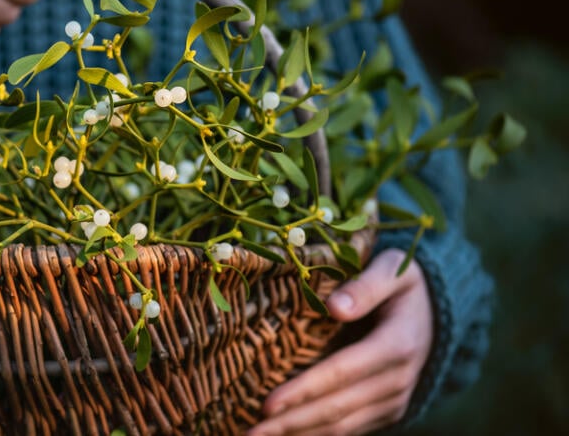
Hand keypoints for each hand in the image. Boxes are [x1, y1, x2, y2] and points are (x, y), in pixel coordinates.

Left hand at [247, 249, 432, 435]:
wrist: (441, 311)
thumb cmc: (405, 284)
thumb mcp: (393, 270)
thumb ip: (366, 286)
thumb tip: (335, 307)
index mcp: (396, 345)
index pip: (341, 373)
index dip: (303, 391)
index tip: (268, 404)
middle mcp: (396, 381)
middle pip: (336, 409)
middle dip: (290, 424)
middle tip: (248, 433)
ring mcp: (393, 400)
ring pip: (342, 427)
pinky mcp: (387, 410)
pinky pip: (350, 429)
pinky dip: (316, 435)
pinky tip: (285, 435)